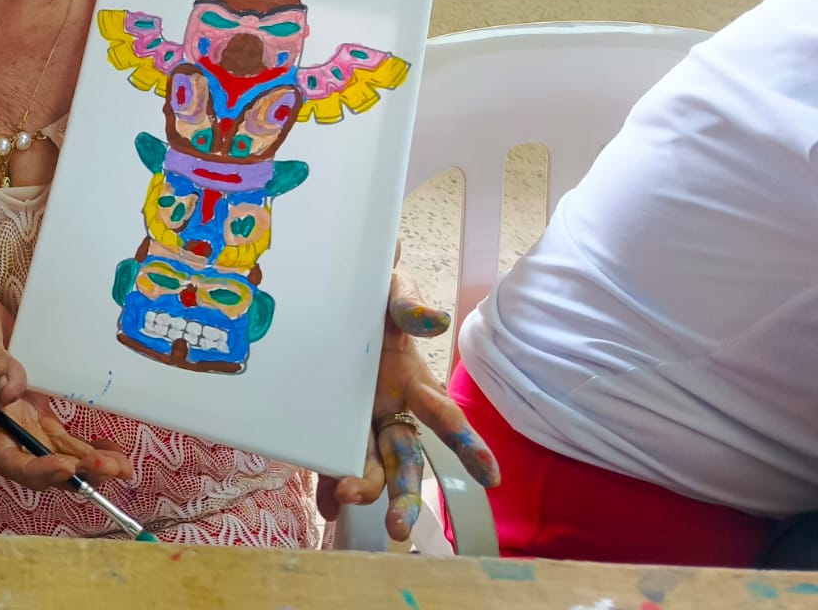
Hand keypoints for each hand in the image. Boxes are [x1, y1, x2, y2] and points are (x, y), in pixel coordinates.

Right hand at [0, 283, 132, 491]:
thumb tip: (10, 392)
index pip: (10, 459)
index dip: (38, 471)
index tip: (66, 467)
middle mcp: (9, 425)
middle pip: (44, 464)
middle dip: (78, 474)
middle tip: (111, 470)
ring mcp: (26, 417)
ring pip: (61, 454)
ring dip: (91, 466)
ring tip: (123, 468)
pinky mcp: (40, 405)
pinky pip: (66, 435)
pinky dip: (89, 446)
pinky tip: (112, 450)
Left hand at [315, 267, 500, 541]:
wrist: (326, 301)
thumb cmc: (372, 299)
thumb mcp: (389, 291)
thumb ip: (408, 304)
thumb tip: (436, 320)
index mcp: (414, 382)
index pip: (445, 417)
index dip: (468, 446)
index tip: (491, 478)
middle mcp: (393, 410)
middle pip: (406, 459)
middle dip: (407, 495)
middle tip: (400, 526)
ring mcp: (363, 423)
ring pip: (373, 468)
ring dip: (366, 490)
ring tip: (348, 499)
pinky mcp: (333, 428)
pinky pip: (335, 462)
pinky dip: (332, 487)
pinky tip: (328, 506)